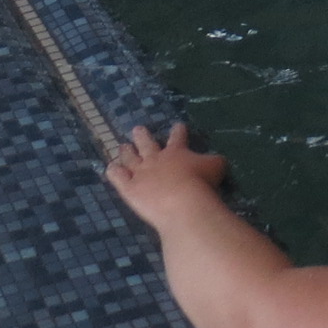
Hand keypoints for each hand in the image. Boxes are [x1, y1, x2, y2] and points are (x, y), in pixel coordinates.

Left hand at [104, 122, 227, 230]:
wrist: (181, 202)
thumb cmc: (201, 183)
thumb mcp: (216, 167)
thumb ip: (213, 161)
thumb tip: (216, 160)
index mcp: (177, 151)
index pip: (177, 137)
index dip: (178, 131)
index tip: (178, 125)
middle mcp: (156, 159)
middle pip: (147, 144)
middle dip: (143, 136)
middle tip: (138, 129)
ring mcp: (140, 173)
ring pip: (130, 158)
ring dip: (126, 152)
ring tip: (123, 146)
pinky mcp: (129, 188)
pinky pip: (117, 177)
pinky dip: (113, 171)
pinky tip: (111, 168)